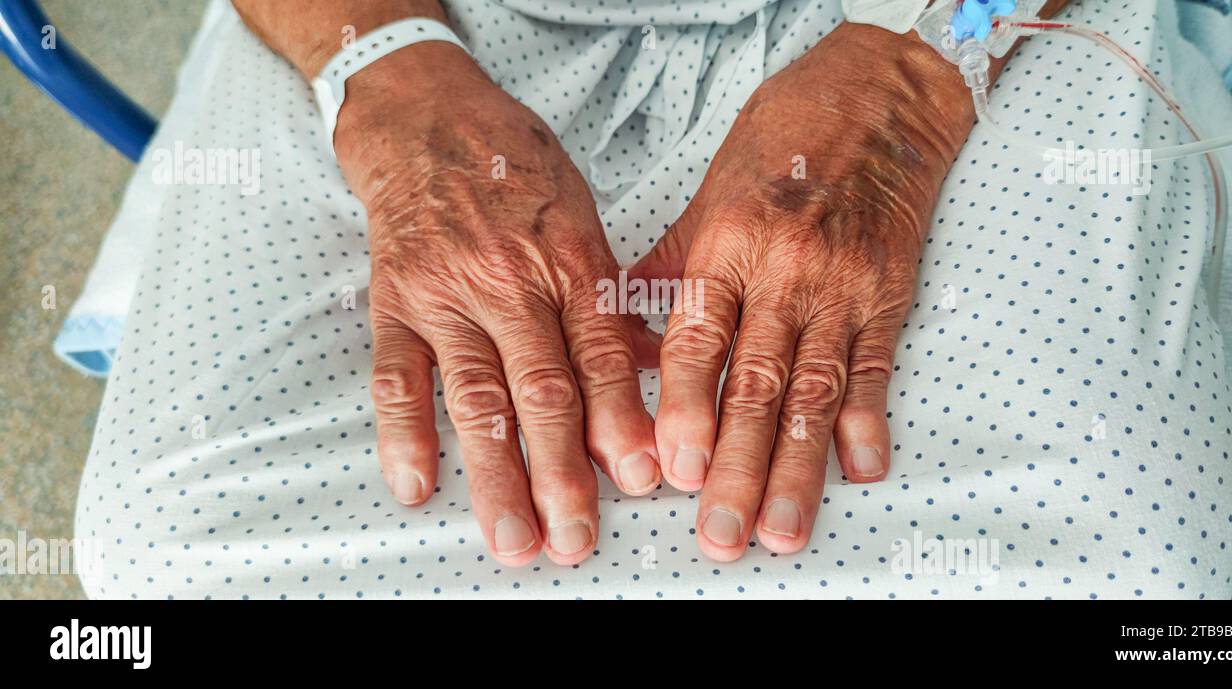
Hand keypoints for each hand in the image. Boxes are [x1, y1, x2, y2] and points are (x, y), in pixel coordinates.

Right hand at [336, 43, 661, 565]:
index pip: (602, 354)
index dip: (622, 419)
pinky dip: (404, 435)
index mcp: (571, 262)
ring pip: (474, 396)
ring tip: (513, 537)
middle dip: (562, 472)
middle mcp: (512, 282)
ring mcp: (448, 294)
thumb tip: (662, 372)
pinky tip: (416, 488)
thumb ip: (616, 301)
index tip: (639, 477)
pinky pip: (396, 376)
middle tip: (575, 538)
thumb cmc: (519, 172)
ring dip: (495, 474)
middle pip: (542, 389)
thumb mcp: (586, 220)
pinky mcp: (394, 301)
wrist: (429, 121)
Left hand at [631, 24, 972, 560]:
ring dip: (798, 467)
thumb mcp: (710, 191)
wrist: (880, 97)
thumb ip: (670, 267)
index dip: (687, 408)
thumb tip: (624, 328)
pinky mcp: (889, 295)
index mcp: (730, 243)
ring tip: (781, 527)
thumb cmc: (785, 137)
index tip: (672, 470)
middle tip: (722, 531)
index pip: (701, 339)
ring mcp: (843, 286)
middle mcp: (787, 270)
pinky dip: (868, 421)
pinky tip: (860, 470)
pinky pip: (876, 366)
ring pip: (815, 390)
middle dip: (738, 466)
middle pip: (758, 383)